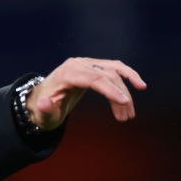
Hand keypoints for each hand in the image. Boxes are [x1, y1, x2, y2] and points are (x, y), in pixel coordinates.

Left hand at [25, 57, 146, 129]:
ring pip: (113, 72)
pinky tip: (139, 85)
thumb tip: (44, 104)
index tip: (125, 102)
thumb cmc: (43, 110)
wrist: (41, 99)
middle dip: (120, 96)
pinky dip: (127, 76)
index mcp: (66, 74)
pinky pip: (114, 69)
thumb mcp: (42, 115)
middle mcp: (77, 64)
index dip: (111, 90)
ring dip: (125, 91)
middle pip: (106, 76)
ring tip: (129, 113)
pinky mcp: (92, 66)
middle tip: (127, 117)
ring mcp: (86, 63)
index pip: (93, 79)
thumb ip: (44, 110)